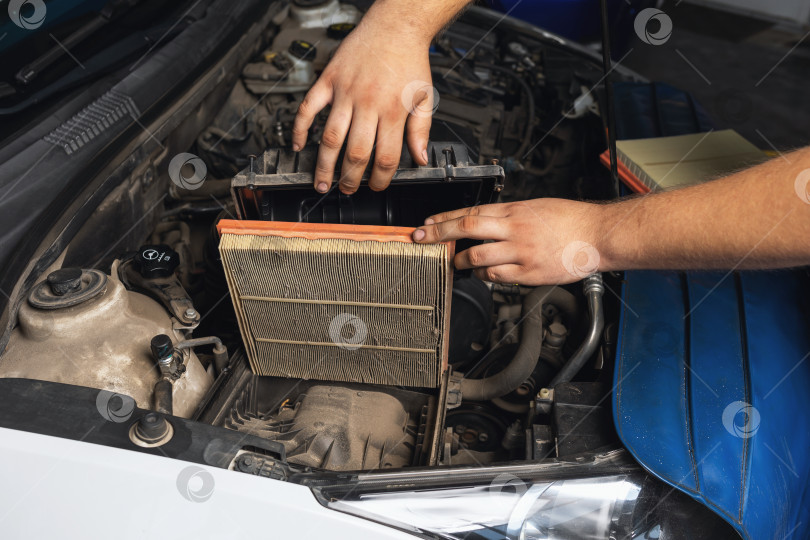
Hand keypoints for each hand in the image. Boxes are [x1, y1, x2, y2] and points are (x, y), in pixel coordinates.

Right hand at [291, 10, 434, 194]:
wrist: (396, 26)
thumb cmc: (409, 60)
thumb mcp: (425, 97)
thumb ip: (421, 130)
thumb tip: (420, 158)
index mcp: (393, 111)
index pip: (385, 157)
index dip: (380, 179)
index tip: (376, 187)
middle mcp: (368, 103)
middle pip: (355, 153)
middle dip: (350, 178)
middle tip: (347, 190)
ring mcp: (345, 92)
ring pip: (331, 137)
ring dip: (324, 164)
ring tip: (321, 182)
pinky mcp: (329, 80)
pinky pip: (309, 108)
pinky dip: (301, 128)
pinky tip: (298, 146)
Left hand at [412, 199, 605, 284]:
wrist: (598, 234)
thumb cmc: (571, 220)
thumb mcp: (535, 207)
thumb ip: (509, 215)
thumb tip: (484, 222)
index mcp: (515, 210)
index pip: (471, 211)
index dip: (445, 218)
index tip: (427, 222)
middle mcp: (514, 229)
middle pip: (467, 228)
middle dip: (439, 234)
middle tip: (420, 238)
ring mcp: (521, 252)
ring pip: (478, 256)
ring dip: (461, 260)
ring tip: (455, 261)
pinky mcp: (529, 272)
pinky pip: (497, 276)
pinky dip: (485, 275)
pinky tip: (482, 273)